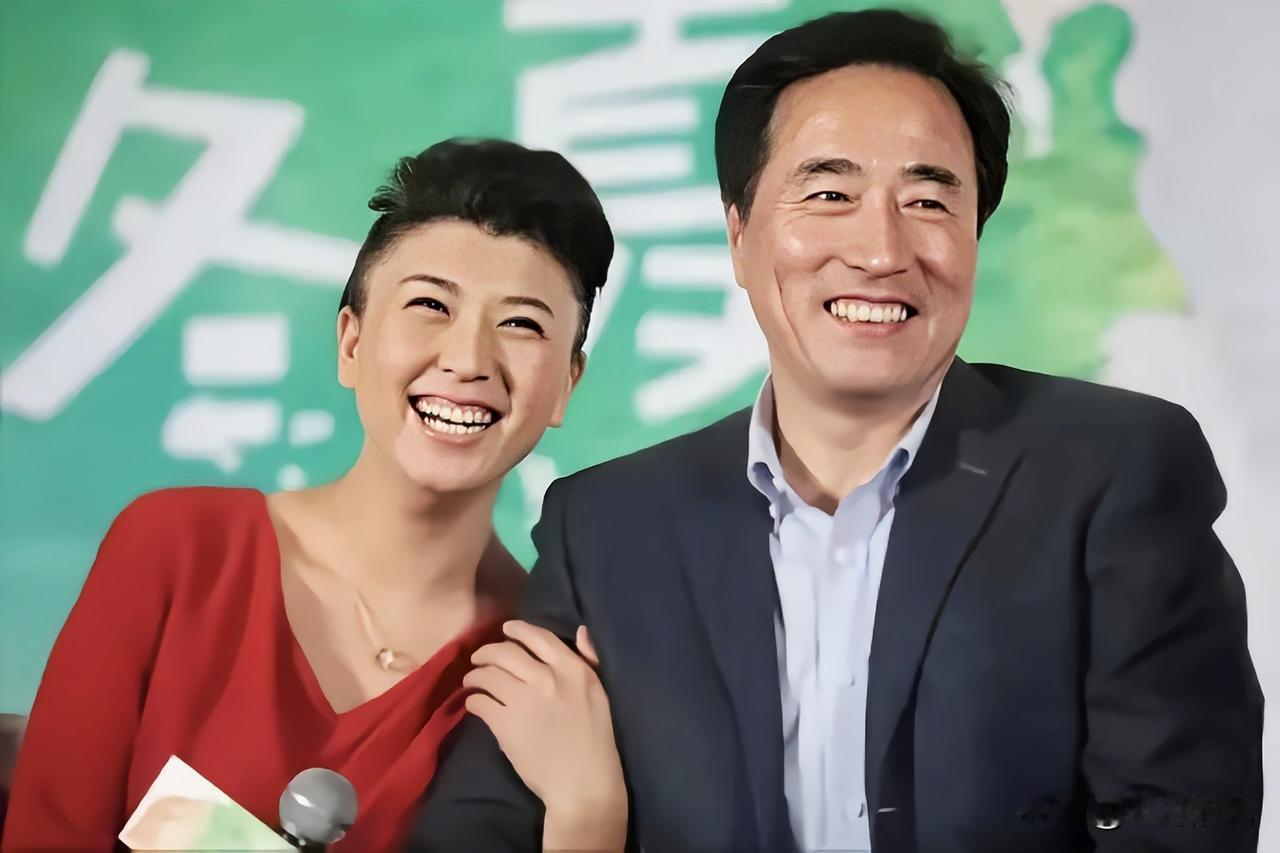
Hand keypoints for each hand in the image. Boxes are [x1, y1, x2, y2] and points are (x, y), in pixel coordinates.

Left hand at [464, 621, 626, 850]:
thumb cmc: (596, 740)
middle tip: (480, 657)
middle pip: (506, 652)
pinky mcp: (506, 725)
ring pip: (488, 674)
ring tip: (472, 680)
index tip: (506, 630)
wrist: (584, 784)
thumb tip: (580, 630)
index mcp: (574, 670)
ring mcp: (524, 702)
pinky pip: (480, 701)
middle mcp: (548, 679)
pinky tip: (475, 703)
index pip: (539, 637)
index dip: (517, 629)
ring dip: (475, 675)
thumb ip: (589, 660)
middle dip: (487, 651)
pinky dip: (473, 700)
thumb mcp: (600, 693)